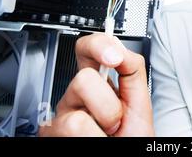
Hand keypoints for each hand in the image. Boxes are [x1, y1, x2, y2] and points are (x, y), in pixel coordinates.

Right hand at [39, 33, 153, 136]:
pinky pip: (74, 128)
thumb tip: (120, 49)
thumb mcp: (140, 100)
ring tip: (106, 134)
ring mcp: (61, 116)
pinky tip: (94, 139)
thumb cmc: (133, 134)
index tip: (114, 57)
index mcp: (97, 82)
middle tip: (115, 120)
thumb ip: (133, 70)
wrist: (127, 152)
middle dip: (108, 104)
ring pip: (77, 113)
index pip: (86, 49)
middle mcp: (75, 96)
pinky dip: (94, 137)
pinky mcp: (51, 134)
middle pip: (82, 79)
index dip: (97, 45)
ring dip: (102, 126)